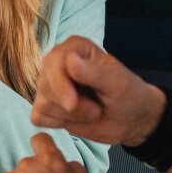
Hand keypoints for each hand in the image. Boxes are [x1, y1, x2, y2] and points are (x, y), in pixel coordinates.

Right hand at [31, 36, 165, 146]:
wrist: (133, 121)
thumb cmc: (129, 96)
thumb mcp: (118, 84)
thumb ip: (93, 73)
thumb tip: (69, 60)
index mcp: (75, 49)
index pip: (53, 61)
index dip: (59, 83)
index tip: (72, 103)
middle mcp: (58, 64)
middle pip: (45, 85)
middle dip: (71, 105)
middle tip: (96, 110)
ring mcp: (51, 86)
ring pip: (42, 104)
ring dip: (70, 116)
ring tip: (92, 112)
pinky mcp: (47, 106)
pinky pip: (38, 117)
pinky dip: (58, 123)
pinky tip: (76, 120)